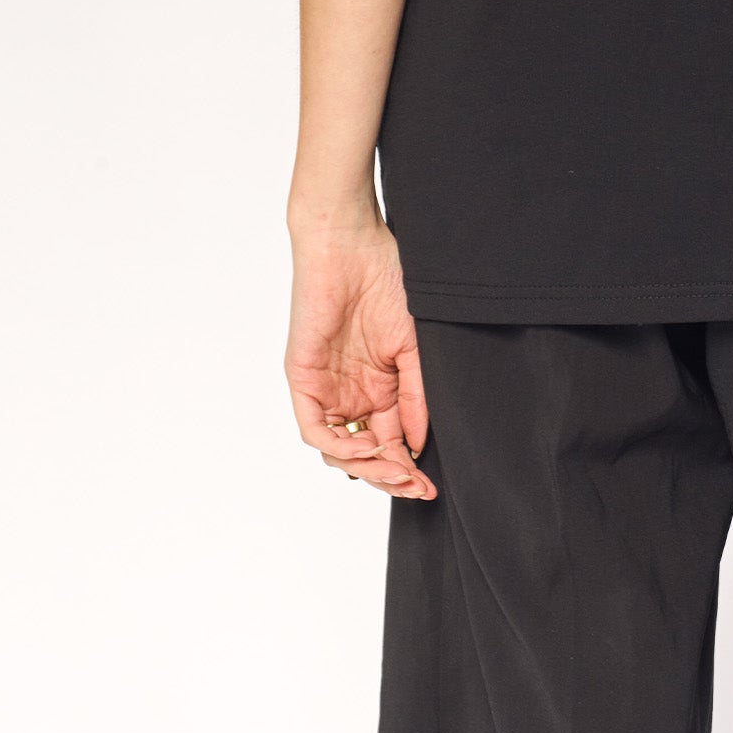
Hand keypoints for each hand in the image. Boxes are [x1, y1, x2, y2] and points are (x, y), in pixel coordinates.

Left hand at [286, 224, 434, 498]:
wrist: (351, 244)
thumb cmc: (387, 280)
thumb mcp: (412, 346)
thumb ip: (415, 395)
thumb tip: (418, 443)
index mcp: (378, 386)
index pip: (390, 442)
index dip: (407, 468)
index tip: (429, 487)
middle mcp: (350, 393)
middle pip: (364, 454)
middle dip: (389, 476)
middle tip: (415, 488)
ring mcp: (325, 387)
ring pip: (338, 449)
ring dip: (367, 467)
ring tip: (396, 472)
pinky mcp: (303, 378)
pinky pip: (314, 427)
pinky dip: (339, 445)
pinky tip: (366, 448)